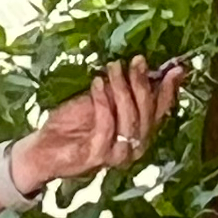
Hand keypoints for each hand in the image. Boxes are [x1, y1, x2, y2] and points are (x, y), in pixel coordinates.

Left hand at [13, 54, 185, 194]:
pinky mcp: (98, 156)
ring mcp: (118, 155)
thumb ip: (121, 89)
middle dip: (142, 83)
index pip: (161, 110)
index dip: (169, 89)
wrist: (43, 149)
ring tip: (113, 68)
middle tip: (135, 61)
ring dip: (122, 89)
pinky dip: (103, 102)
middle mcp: (135, 147)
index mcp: (139, 133)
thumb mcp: (100, 100)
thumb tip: (142, 65)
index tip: (174, 68)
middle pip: (147, 113)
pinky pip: (107, 126)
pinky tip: (97, 83)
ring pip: (130, 119)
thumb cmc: (71, 123)